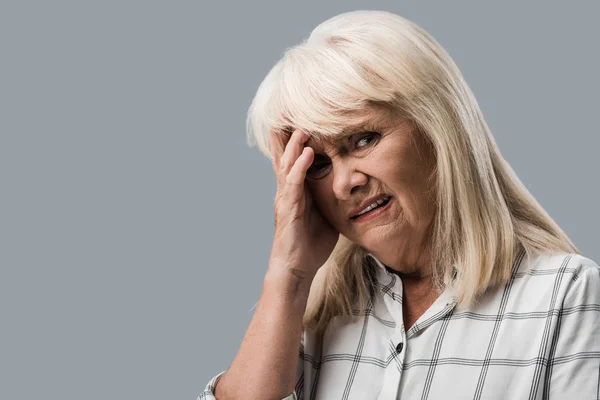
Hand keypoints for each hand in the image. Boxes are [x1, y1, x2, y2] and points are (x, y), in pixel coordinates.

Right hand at [266, 127, 338, 283]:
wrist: (296, 268)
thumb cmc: (310, 244)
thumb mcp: (326, 216)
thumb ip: (331, 199)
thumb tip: (351, 189)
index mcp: (296, 190)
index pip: (296, 159)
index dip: (298, 140)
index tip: (305, 120)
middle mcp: (288, 190)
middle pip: (285, 156)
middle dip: (288, 135)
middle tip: (291, 112)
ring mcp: (286, 198)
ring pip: (288, 164)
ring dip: (295, 144)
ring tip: (303, 125)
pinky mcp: (288, 208)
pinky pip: (293, 183)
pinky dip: (300, 166)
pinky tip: (308, 153)